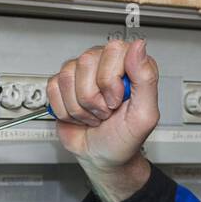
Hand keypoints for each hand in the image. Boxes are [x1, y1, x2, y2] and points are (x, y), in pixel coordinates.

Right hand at [47, 38, 158, 201]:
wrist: (103, 156)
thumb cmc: (124, 138)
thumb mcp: (145, 115)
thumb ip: (146, 78)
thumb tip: (139, 46)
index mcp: (129, 64)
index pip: (113, 51)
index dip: (111, 81)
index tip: (117, 101)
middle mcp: (105, 62)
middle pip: (86, 62)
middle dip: (94, 98)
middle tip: (106, 111)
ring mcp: (81, 72)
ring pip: (67, 76)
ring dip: (80, 107)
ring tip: (94, 114)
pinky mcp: (62, 85)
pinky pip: (53, 88)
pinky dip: (66, 111)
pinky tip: (79, 115)